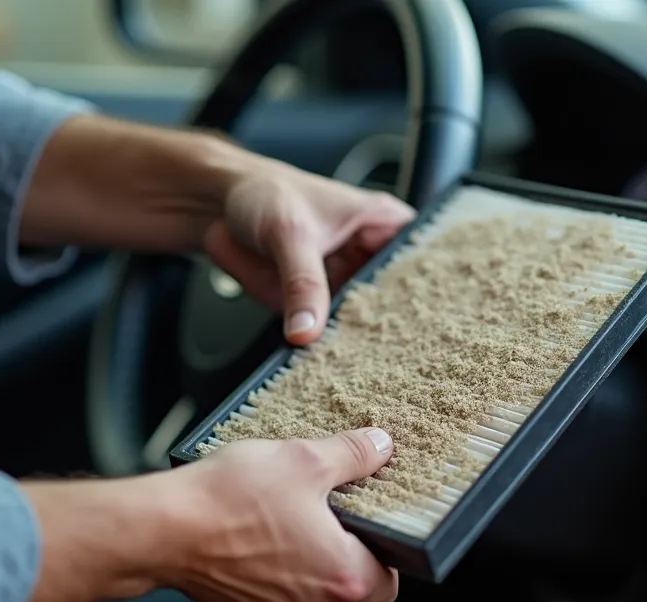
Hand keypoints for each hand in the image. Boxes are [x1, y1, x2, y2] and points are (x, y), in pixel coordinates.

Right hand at [160, 428, 399, 601]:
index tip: (371, 524)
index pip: (387, 583)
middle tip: (325, 509)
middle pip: (348, 585)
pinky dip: (272, 565)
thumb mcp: (304, 459)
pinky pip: (275, 589)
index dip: (384, 551)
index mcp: (341, 577)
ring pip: (309, 587)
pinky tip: (255, 529)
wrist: (163, 528)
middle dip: (341, 549)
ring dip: (304, 556)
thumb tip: (378, 447)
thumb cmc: (230, 500)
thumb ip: (352, 455)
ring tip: (283, 513)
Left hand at [204, 168, 414, 345]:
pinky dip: (325, 347)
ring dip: (355, 344)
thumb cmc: (265, 193)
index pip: (422, 264)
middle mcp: (368, 257)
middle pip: (396, 304)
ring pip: (363, 325)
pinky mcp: (317, 303)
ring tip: (353, 362)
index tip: (422, 329)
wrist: (218, 203)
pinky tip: (326, 360)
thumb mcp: (290, 232)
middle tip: (382, 355)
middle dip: (390, 330)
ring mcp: (343, 283)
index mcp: (383, 224)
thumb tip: (308, 329)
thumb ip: (301, 282)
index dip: (428, 296)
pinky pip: (328, 333)